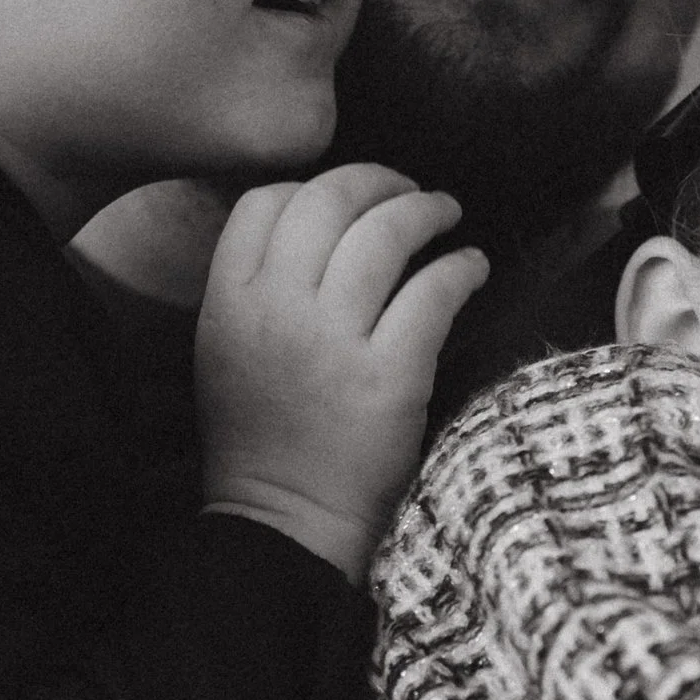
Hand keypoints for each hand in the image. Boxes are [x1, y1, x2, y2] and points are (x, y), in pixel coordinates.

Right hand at [195, 164, 487, 580]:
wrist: (285, 518)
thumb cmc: (263, 437)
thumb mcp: (225, 348)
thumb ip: (257, 285)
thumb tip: (316, 229)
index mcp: (229, 299)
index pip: (266, 202)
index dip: (313, 186)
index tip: (349, 198)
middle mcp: (277, 307)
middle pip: (328, 201)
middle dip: (379, 181)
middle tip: (412, 191)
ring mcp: (334, 340)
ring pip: (384, 234)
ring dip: (426, 210)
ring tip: (448, 213)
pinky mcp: (390, 374)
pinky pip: (433, 291)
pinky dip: (461, 267)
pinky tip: (473, 267)